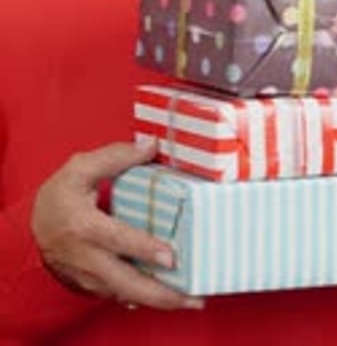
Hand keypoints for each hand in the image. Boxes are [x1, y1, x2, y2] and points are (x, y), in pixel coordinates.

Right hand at [32, 140, 203, 310]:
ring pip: (126, 295)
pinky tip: (168, 296)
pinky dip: (145, 298)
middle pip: (125, 283)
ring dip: (158, 300)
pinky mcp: (92, 286)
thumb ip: (116, 156)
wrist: (35, 225)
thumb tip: (150, 145)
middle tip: (192, 296)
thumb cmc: (59, 195)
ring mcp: (89, 277)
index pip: (117, 239)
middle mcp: (86, 257)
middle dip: (160, 293)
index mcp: (83, 225)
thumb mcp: (81, 167)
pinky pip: (122, 296)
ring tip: (189, 299)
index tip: (169, 257)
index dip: (144, 248)